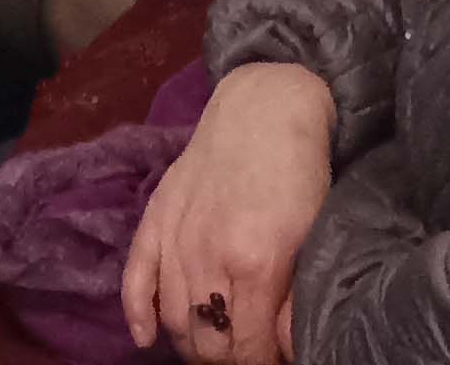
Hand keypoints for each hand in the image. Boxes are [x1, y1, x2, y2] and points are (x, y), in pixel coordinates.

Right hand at [124, 62, 333, 364]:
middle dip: (226, 360)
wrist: (263, 109)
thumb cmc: (301, 174)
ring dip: (191, 344)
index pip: (248, 348)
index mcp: (254, 265)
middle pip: (205, 342)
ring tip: (213, 348)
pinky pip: (135, 279)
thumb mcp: (314, 238)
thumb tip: (286, 347)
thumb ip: (296, 296)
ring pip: (172, 319)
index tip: (273, 362)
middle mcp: (206, 258)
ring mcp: (175, 241)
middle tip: (245, 353)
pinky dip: (137, 314)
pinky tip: (146, 338)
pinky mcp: (155, 221)